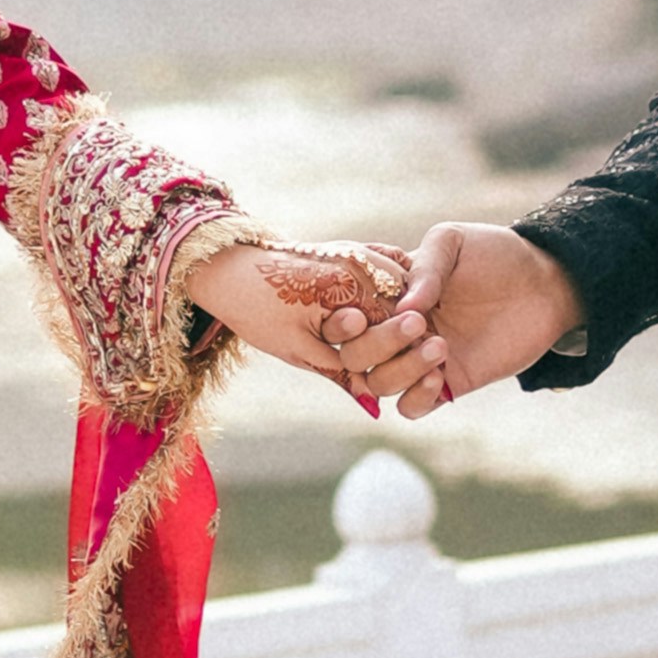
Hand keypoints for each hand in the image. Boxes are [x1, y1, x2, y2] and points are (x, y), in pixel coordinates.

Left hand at [177, 239, 408, 383]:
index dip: (413, 354)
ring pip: (402, 287)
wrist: (230, 272)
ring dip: (407, 312)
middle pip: (408, 305)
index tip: (426, 375)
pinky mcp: (352, 252)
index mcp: (354, 289)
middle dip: (413, 334)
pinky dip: (394, 291)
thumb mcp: (301, 351)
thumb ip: (343, 373)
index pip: (402, 325)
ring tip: (413, 339)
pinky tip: (399, 309)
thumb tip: (375, 406)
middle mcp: (363, 265)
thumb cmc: (260, 313)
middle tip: (425, 359)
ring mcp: (359, 254)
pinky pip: (387, 269)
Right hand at [347, 216, 583, 415]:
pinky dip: (416, 397)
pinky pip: (412, 407)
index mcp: (387, 295)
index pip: (346, 316)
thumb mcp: (453, 242)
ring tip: (440, 346)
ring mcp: (419, 359)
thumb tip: (404, 307)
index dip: (342, 321)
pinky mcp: (448, 383)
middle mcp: (395, 330)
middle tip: (417, 324)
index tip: (361, 314)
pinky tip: (440, 377)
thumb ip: (426, 267)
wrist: (542, 283)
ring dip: (401, 370)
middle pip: (356, 356)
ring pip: (380, 384)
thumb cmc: (493, 254)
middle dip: (377, 344)